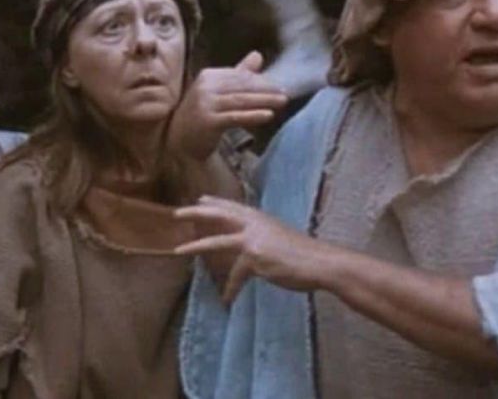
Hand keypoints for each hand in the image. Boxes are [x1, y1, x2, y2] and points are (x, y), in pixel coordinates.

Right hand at [168, 51, 287, 159]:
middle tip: (285, 93)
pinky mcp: (208, 121)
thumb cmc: (203, 114)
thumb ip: (238, 74)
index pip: (239, 76)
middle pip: (241, 87)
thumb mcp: (218, 92)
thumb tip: (258, 55)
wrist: (180, 142)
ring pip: (240, 100)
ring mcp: (205, 104)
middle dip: (265, 90)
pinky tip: (268, 115)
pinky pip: (235, 116)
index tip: (279, 86)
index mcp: (208, 76)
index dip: (260, 81)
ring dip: (263, 101)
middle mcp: (205, 87)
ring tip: (282, 102)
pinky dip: (253, 115)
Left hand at [175, 196, 325, 302]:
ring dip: (196, 246)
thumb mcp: (280, 237)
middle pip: (219, 214)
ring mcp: (253, 239)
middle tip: (177, 213)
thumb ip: (262, 238)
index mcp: (261, 217)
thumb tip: (250, 249)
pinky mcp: (254, 257)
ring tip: (178, 251)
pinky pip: (236, 276)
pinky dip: (231, 288)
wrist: (320, 262)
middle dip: (196, 212)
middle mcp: (255, 224)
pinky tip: (227, 299)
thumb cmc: (305, 253)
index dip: (216, 202)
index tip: (199, 198)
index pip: (233, 206)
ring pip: (217, 241)